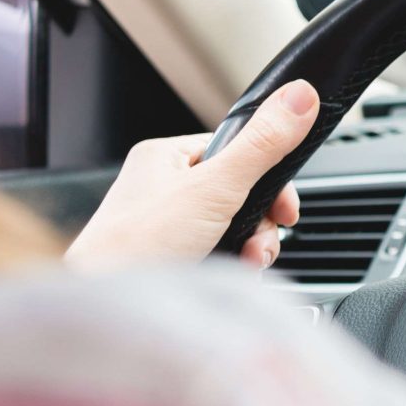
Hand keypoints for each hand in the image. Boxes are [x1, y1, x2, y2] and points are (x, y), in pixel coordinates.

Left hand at [66, 79, 317, 272]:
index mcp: (166, 158)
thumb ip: (260, 146)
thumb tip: (299, 97)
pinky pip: (219, 254)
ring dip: (251, 249)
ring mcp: (169, 226)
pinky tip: (231, 275)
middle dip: (260, 225)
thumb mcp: (213, 188)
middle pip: (240, 195)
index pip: (236, 152)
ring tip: (243, 263)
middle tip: (259, 243)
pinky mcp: (175, 258)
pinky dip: (233, 266)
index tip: (285, 208)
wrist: (106, 307)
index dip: (268, 179)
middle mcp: (165, 189)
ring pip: (233, 228)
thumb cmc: (135, 246)